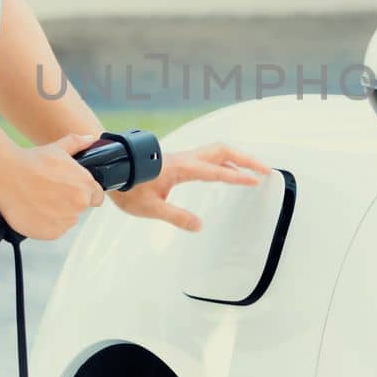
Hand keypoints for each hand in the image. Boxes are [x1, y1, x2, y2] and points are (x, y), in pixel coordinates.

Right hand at [0, 133, 102, 240]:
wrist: (6, 175)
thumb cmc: (31, 161)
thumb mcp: (57, 147)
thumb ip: (78, 144)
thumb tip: (90, 139)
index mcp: (85, 185)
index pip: (96, 197)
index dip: (85, 193)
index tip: (70, 190)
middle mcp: (79, 205)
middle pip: (79, 208)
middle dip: (68, 202)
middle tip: (49, 192)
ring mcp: (65, 221)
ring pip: (66, 220)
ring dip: (57, 214)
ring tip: (39, 200)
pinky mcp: (51, 233)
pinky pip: (53, 230)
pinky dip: (45, 224)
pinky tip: (34, 210)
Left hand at [108, 143, 270, 232]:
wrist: (112, 169)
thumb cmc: (128, 186)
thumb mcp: (151, 208)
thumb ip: (177, 216)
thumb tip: (199, 225)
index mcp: (183, 168)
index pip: (218, 171)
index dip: (238, 176)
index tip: (256, 180)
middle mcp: (186, 159)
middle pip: (223, 151)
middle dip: (246, 159)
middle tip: (264, 170)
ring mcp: (183, 158)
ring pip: (217, 151)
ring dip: (237, 158)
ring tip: (252, 170)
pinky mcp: (179, 160)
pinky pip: (208, 156)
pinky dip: (224, 161)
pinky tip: (226, 171)